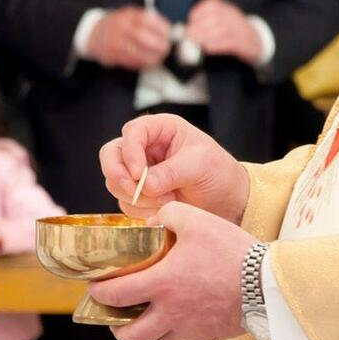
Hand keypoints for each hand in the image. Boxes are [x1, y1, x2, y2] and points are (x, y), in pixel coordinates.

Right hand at [87, 7, 171, 70]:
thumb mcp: (130, 15)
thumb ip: (147, 20)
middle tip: (166, 48)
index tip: (169, 34)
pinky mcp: (112, 55)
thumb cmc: (118, 24)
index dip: (161, 28)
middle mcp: (121, 28)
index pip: (148, 20)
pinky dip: (142, 63)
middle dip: (158, 45)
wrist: (93, 33)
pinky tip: (148, 62)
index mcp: (127, 15)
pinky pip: (131, 62)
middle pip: (143, 38)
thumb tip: (169, 30)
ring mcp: (116, 42)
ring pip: (138, 53)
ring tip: (159, 58)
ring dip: (152, 57)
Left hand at [90, 202, 255, 339]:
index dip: (98, 291)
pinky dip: (176, 337)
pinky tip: (179, 323)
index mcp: (161, 283)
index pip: (115, 295)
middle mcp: (170, 313)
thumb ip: (169, 213)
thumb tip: (154, 219)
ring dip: (148, 332)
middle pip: (130, 336)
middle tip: (117, 314)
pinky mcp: (208, 337)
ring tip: (150, 317)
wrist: (268, 283)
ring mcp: (189, 329)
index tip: (95, 286)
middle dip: (116, 328)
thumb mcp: (198, 219)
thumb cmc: (232, 251)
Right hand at [99, 113, 249, 222]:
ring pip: (115, 183)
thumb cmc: (218, 172)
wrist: (227, 201)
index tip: (138, 174)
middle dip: (119, 176)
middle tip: (135, 192)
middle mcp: (145, 148)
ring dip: (137, 197)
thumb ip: (170, 172)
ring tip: (168, 201)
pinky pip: (126, 203)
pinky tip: (164, 209)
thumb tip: (145, 185)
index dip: (130, 152)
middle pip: (111, 156)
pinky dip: (141, 210)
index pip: (132, 132)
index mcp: (161, 130)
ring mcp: (139, 173)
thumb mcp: (199, 165)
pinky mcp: (140, 195)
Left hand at [186, 0, 264, 65]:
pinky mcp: (242, 43)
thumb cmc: (232, 31)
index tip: (189, 24)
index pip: (211, 5)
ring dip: (205, 37)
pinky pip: (228, 43)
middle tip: (189, 36)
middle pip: (215, 17)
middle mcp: (234, 15)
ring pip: (221, 30)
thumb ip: (206, 22)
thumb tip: (188, 29)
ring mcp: (239, 28)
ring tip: (195, 43)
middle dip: (199, 27)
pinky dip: (216, 46)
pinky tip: (207, 49)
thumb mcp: (221, 20)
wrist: (257, 41)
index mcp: (226, 7)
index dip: (197, 14)